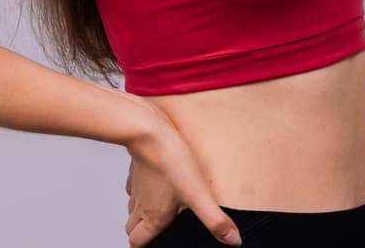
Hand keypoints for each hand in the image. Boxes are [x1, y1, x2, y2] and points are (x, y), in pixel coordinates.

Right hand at [124, 114, 241, 245]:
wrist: (149, 129)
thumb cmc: (170, 161)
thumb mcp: (197, 193)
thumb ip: (214, 219)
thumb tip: (233, 240)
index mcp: (153, 215)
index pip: (137, 242)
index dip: (143, 247)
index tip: (153, 246)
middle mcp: (142, 203)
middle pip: (131, 228)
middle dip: (141, 232)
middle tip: (156, 232)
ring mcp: (137, 185)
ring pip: (132, 207)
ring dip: (141, 212)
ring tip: (157, 210)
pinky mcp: (137, 167)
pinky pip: (134, 184)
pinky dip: (142, 189)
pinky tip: (155, 183)